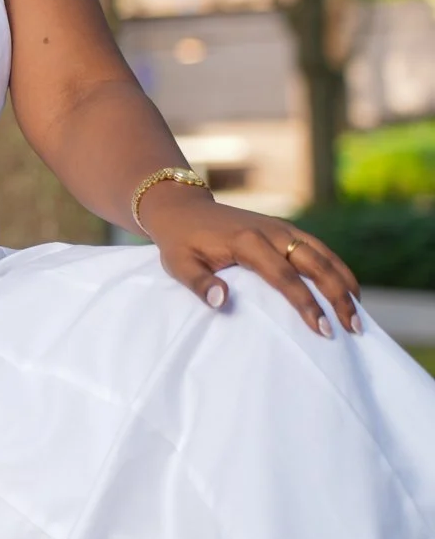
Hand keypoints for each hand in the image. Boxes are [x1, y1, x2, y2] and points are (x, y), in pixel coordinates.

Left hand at [140, 188, 359, 336]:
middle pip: (315, 264)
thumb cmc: (180, 243)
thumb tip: (222, 300)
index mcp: (246, 241)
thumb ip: (199, 283)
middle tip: (354, 327)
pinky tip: (348, 290)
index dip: (306, 304)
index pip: (284, 277)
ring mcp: (281, 228)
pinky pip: (318, 248)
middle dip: (338, 296)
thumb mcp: (178, 265)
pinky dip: (337, 268)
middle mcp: (271, 231)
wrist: (182, 209)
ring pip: (324, 254)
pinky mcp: (285, 229)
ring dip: (344, 282)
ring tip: (359, 314)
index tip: (323, 329)